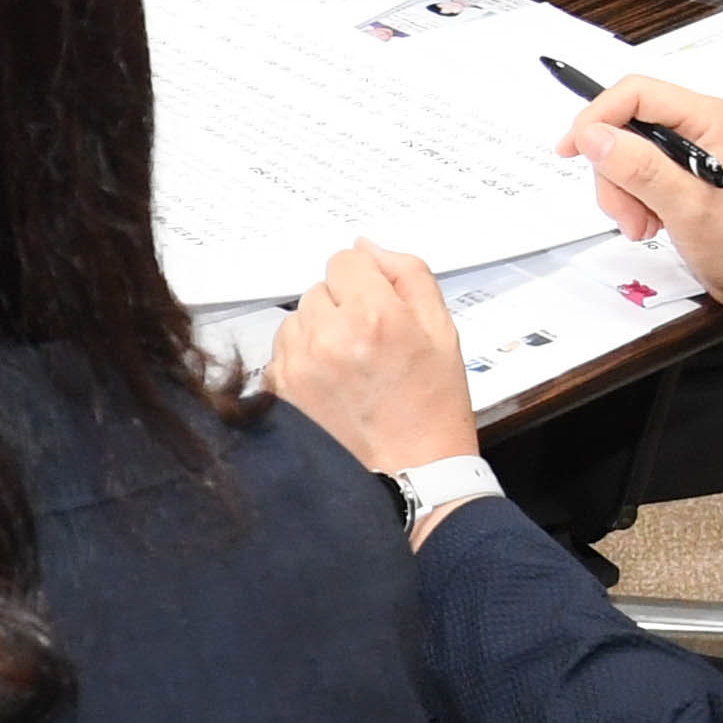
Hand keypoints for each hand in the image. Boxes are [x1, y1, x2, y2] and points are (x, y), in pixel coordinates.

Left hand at [271, 244, 476, 482]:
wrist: (413, 476)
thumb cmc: (431, 410)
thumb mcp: (442, 332)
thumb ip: (408, 275)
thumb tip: (368, 247)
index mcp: (376, 316)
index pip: (345, 260)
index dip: (365, 280)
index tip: (378, 304)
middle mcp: (331, 336)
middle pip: (320, 289)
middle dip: (344, 307)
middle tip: (370, 344)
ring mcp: (299, 365)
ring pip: (298, 319)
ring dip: (319, 332)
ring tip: (351, 367)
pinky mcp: (280, 389)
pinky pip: (282, 351)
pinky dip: (302, 360)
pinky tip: (332, 385)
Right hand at [560, 74, 722, 347]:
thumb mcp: (688, 206)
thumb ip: (639, 167)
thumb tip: (592, 136)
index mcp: (708, 118)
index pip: (635, 94)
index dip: (597, 117)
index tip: (572, 150)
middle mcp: (700, 126)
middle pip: (625, 125)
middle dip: (613, 170)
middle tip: (624, 213)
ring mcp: (691, 151)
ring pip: (626, 153)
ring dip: (622, 193)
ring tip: (642, 225)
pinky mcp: (683, 175)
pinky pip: (637, 174)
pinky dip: (632, 201)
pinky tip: (650, 224)